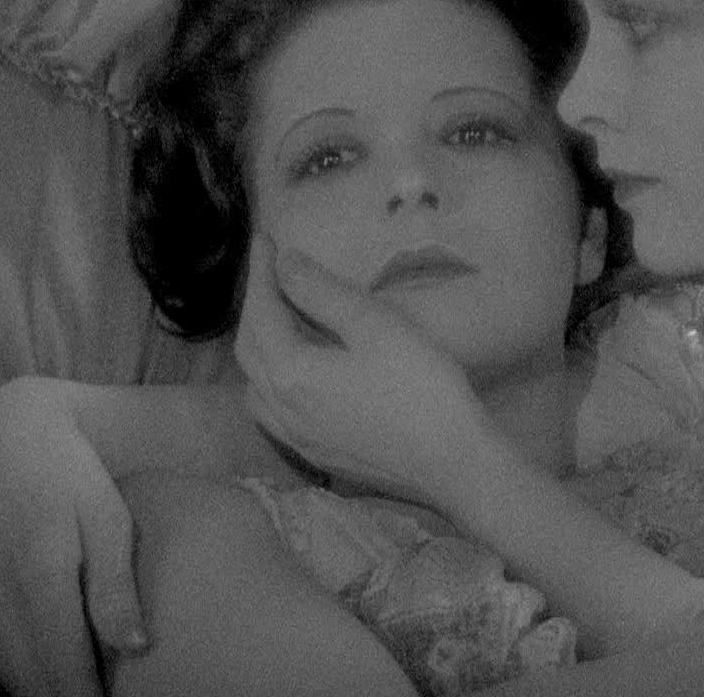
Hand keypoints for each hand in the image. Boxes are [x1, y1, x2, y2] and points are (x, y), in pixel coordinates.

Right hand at [0, 377, 147, 696]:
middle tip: (115, 696)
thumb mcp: (106, 514)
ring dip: (49, 685)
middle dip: (74, 696)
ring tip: (94, 686)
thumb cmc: (70, 472)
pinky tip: (61, 664)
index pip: (65, 666)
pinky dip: (27, 666)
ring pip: (13, 670)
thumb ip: (116, 583)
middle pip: (36, 678)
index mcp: (40, 572)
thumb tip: (137, 647)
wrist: (0, 436)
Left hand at [233, 234, 496, 504]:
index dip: (260, 272)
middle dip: (256, 306)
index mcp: (289, 373)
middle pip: (249, 348)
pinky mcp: (316, 455)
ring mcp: (296, 437)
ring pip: (256, 384)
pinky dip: (272, 379)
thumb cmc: (421, 388)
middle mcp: (280, 409)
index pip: (260, 311)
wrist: (454, 465)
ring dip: (259, 345)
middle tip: (271, 272)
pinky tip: (297, 372)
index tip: (263, 238)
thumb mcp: (376, 326)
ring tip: (281, 318)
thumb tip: (284, 262)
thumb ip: (323, 292)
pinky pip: (273, 410)